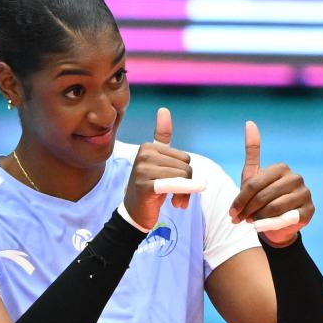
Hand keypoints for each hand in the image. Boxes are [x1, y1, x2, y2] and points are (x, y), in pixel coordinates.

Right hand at [122, 107, 193, 229]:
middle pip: (186, 167)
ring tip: (175, 201)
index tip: (174, 183)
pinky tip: (178, 203)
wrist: (135, 213)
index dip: (185, 173)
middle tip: (177, 195)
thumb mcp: (158, 160)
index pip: (184, 158)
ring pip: (184, 177)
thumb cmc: (151, 185)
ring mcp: (143, 170)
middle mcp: (144, 155)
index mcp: (148, 147)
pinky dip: (181, 193)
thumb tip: (164, 109)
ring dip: (185, 194)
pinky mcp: (145, 186)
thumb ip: (161, 137)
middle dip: (187, 184)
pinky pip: (173, 185)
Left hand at [229, 121, 313, 247]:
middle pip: (262, 196)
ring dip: (258, 217)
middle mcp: (297, 178)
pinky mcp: (309, 210)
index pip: (254, 184)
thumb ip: (252, 151)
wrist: (275, 224)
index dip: (240, 200)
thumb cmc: (261, 198)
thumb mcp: (252, 176)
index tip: (232, 212)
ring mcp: (305, 194)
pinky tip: (264, 226)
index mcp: (282, 168)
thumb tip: (249, 122)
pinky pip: (285, 218)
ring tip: (253, 221)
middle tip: (240, 219)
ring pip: (273, 208)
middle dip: (248, 210)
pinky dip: (270, 225)